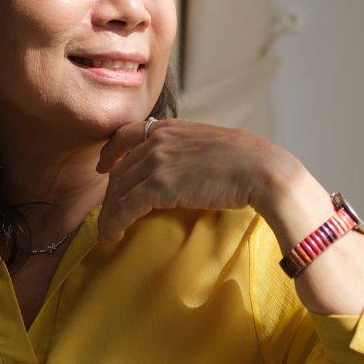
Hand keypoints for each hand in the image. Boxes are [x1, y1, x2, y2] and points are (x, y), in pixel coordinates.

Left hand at [95, 119, 324, 243]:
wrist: (261, 169)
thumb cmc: (247, 161)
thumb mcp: (211, 144)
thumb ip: (190, 149)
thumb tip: (189, 165)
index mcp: (170, 127)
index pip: (126, 135)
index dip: (110, 152)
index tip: (103, 167)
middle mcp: (157, 140)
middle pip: (119, 169)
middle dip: (110, 194)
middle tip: (109, 214)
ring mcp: (156, 161)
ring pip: (118, 191)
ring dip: (109, 215)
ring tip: (108, 232)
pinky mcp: (159, 185)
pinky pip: (124, 208)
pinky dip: (113, 224)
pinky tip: (112, 237)